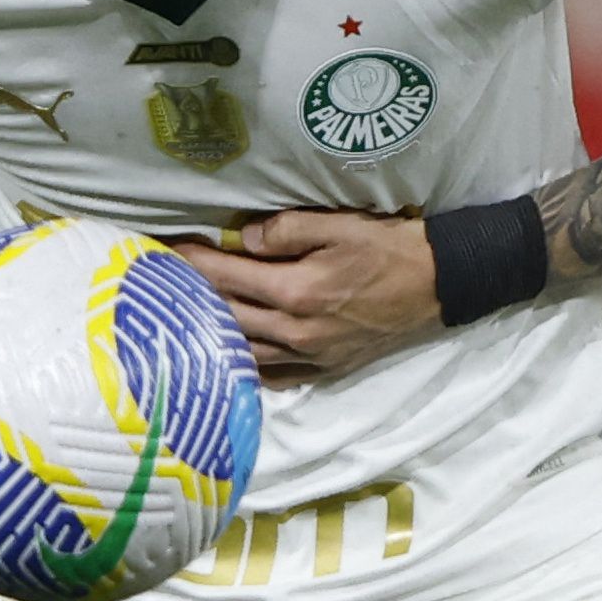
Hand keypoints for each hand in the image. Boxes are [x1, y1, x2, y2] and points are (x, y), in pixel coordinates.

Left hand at [173, 210, 441, 379]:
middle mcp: (296, 332)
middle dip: (191, 297)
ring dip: (213, 334)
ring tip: (186, 318)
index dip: (191, 262)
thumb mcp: (340, 225)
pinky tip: (232, 354)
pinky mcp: (326, 369)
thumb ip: (288, 231)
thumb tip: (246, 240)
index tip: (163, 250)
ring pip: (245, 352)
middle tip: (162, 282)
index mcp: (296, 292)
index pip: (227, 276)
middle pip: (226, 317)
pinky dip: (247, 366)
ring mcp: (311, 356)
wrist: (439, 285)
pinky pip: (275, 375)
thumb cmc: (390, 249)